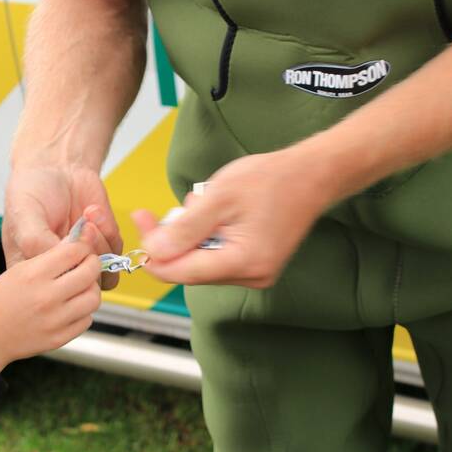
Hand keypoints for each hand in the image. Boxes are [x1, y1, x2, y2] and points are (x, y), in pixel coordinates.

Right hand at [0, 223, 102, 370]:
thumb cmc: (0, 300)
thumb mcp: (18, 269)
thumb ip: (48, 256)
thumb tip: (76, 242)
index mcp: (34, 274)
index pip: (74, 252)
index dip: (83, 246)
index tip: (83, 247)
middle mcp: (47, 297)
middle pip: (89, 272)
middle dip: (93, 263)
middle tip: (88, 264)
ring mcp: (54, 320)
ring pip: (93, 298)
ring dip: (91, 289)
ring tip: (82, 287)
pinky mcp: (59, 338)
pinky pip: (86, 320)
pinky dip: (84, 311)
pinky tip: (73, 306)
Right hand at [3, 164, 122, 288]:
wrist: (58, 166)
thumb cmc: (32, 190)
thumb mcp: (23, 214)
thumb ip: (35, 242)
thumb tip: (56, 265)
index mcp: (33, 270)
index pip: (50, 294)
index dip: (61, 273)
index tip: (61, 244)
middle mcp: (60, 270)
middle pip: (80, 289)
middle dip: (84, 258)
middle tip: (78, 230)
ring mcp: (83, 259)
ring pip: (102, 277)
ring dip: (99, 246)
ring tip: (85, 220)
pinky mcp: (104, 245)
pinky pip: (116, 253)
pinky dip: (108, 230)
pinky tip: (90, 211)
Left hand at [131, 148, 331, 288]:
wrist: (311, 175)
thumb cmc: (271, 180)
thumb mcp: (219, 197)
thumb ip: (184, 228)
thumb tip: (152, 252)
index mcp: (244, 262)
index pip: (181, 271)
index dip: (154, 251)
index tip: (140, 221)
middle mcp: (251, 277)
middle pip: (190, 269)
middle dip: (176, 239)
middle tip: (177, 205)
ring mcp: (255, 274)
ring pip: (202, 263)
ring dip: (193, 235)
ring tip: (206, 203)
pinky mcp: (256, 266)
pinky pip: (217, 257)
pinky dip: (208, 236)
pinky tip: (217, 214)